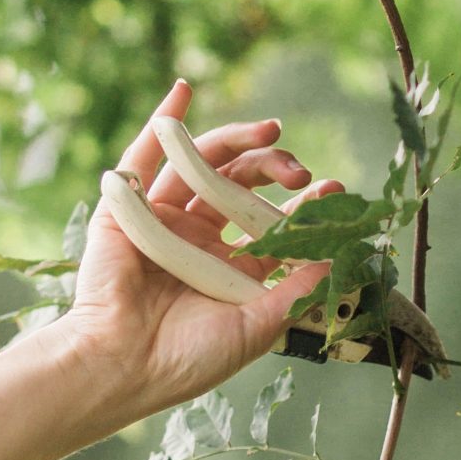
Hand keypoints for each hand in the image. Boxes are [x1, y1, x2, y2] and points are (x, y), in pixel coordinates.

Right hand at [60, 80, 342, 433]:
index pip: (271, 222)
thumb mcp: (256, 328)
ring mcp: (162, 220)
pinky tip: (182, 92)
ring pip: (201, 165)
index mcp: (228, 268)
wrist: (121, 367)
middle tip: (298, 170)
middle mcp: (197, 239)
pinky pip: (143, 158)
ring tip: (270, 129)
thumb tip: (339, 259)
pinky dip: (162, 123)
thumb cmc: (186, 359)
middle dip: (273, 168)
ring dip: (235, 140)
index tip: (333, 191)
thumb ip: (296, 291)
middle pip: (239, 184)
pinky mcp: (126, 210)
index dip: (304, 204)